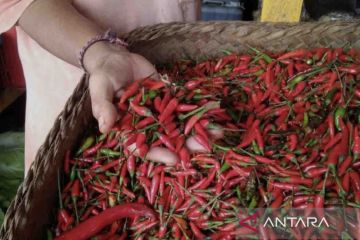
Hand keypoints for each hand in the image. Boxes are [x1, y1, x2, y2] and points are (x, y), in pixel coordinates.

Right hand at [86, 45, 223, 165]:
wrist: (117, 58)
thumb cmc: (104, 75)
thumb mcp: (100, 88)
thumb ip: (104, 106)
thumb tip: (105, 128)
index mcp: (128, 128)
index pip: (143, 147)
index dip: (158, 154)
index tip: (175, 160)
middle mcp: (146, 124)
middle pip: (167, 139)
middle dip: (187, 145)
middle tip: (206, 148)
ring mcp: (159, 112)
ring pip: (179, 125)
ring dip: (198, 130)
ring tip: (217, 132)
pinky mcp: (168, 99)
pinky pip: (183, 107)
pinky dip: (198, 110)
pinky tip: (213, 112)